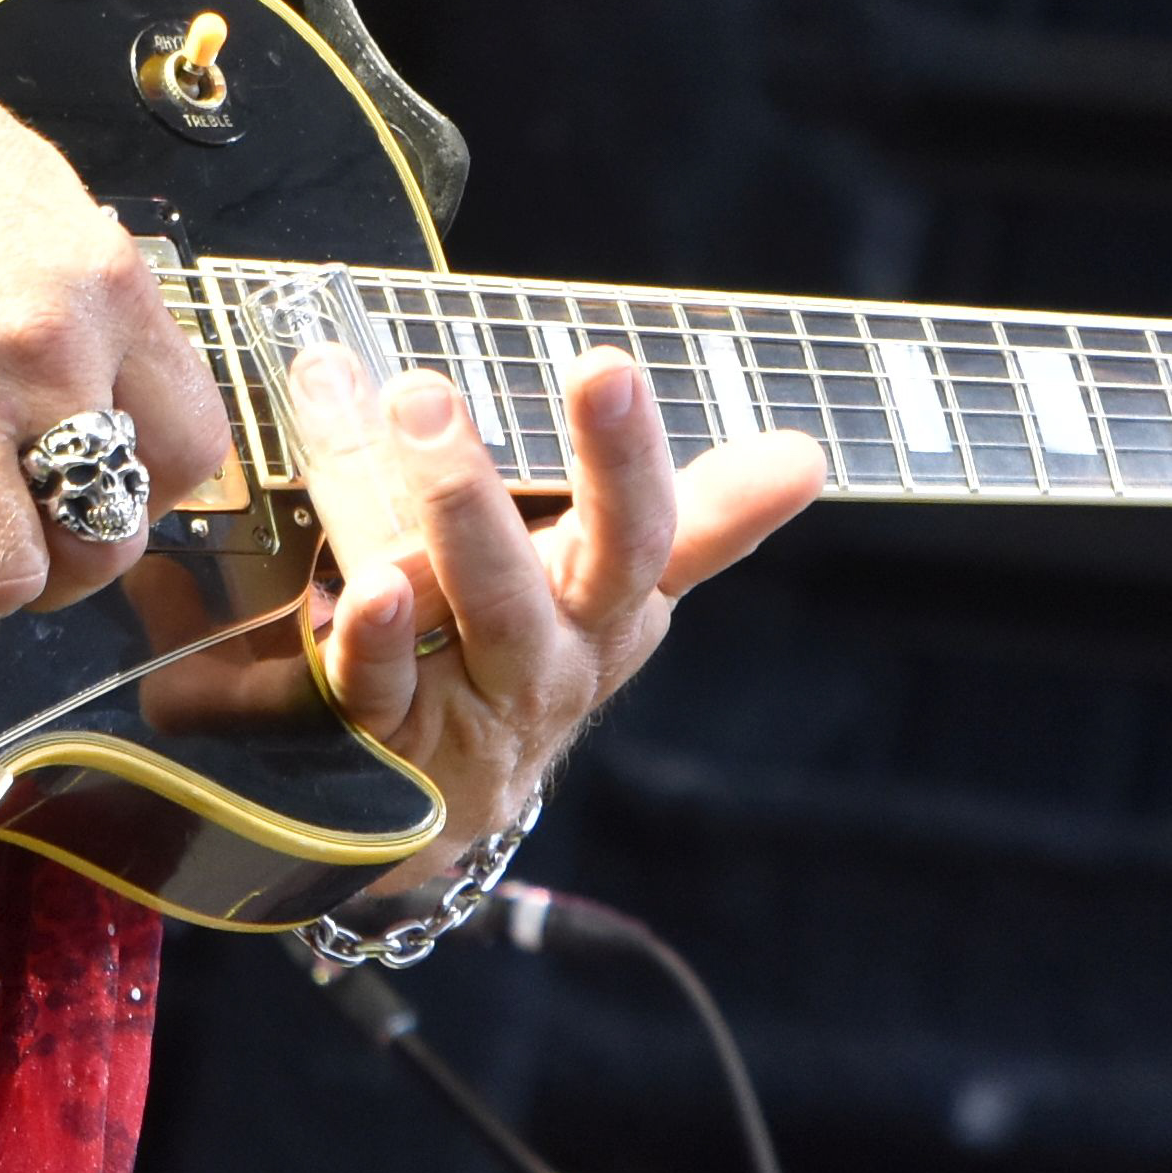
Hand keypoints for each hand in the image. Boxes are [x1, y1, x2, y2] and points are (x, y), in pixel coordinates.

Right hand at [0, 23, 236, 629]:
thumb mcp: (43, 197)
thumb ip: (86, 301)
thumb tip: (101, 383)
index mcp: (105, 292)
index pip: (192, 452)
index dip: (145, 495)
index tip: (92, 487)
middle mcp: (40, 354)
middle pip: (107, 541)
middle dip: (59, 563)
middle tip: (7, 534)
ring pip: (0, 583)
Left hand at [293, 342, 820, 901]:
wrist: (427, 807)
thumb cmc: (520, 654)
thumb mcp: (604, 588)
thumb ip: (693, 517)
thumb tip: (807, 456)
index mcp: (612, 607)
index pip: (649, 529)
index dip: (631, 454)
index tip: (609, 365)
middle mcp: (559, 656)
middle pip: (584, 564)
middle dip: (549, 469)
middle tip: (443, 381)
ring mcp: (478, 704)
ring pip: (480, 609)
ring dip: (450, 510)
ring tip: (412, 412)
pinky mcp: (392, 744)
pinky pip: (387, 689)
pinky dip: (375, 639)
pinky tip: (364, 588)